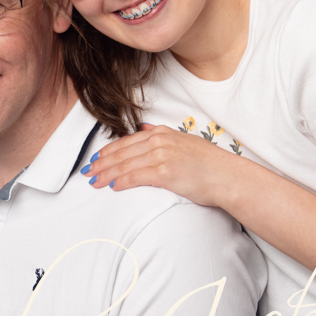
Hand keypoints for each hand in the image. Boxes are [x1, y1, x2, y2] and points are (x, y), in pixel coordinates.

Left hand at [80, 124, 238, 207]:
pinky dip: (120, 181)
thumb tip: (145, 129)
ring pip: (124, 165)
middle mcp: (160, 141)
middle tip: (88, 171)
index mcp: (163, 133)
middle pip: (122, 152)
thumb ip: (163, 135)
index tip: (96, 158)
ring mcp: (161, 155)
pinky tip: (112, 186)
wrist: (227, 177)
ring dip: (106, 174)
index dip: (108, 151)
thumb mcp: (185, 141)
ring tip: (95, 181)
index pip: (127, 141)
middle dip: (101, 163)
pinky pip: (134, 177)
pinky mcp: (164, 172)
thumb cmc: (209, 165)